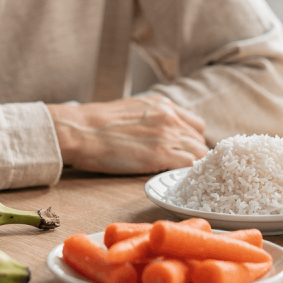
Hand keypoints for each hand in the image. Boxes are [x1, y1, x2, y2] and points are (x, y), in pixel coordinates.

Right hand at [47, 95, 208, 173]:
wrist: (82, 130)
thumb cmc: (96, 123)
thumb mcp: (132, 109)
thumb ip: (152, 118)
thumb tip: (157, 132)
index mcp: (163, 105)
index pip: (196, 125)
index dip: (191, 140)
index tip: (183, 151)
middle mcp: (170, 117)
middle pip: (200, 140)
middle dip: (193, 154)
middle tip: (179, 166)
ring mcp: (167, 135)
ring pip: (199, 153)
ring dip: (190, 164)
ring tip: (174, 173)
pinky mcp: (161, 154)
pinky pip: (188, 165)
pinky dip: (184, 173)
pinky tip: (171, 177)